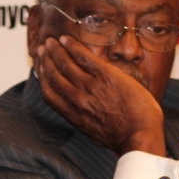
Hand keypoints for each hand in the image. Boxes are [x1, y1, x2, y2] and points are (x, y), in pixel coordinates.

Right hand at [35, 35, 164, 155]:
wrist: (139, 135)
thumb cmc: (122, 138)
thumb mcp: (94, 133)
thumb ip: (84, 120)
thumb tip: (82, 114)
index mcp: (73, 115)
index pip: (49, 94)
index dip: (42, 78)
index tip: (39, 68)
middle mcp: (76, 100)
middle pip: (54, 76)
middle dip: (46, 60)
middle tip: (42, 49)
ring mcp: (90, 87)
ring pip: (65, 64)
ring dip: (56, 50)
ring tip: (52, 41)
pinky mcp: (105, 76)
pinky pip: (84, 57)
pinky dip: (72, 47)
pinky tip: (67, 40)